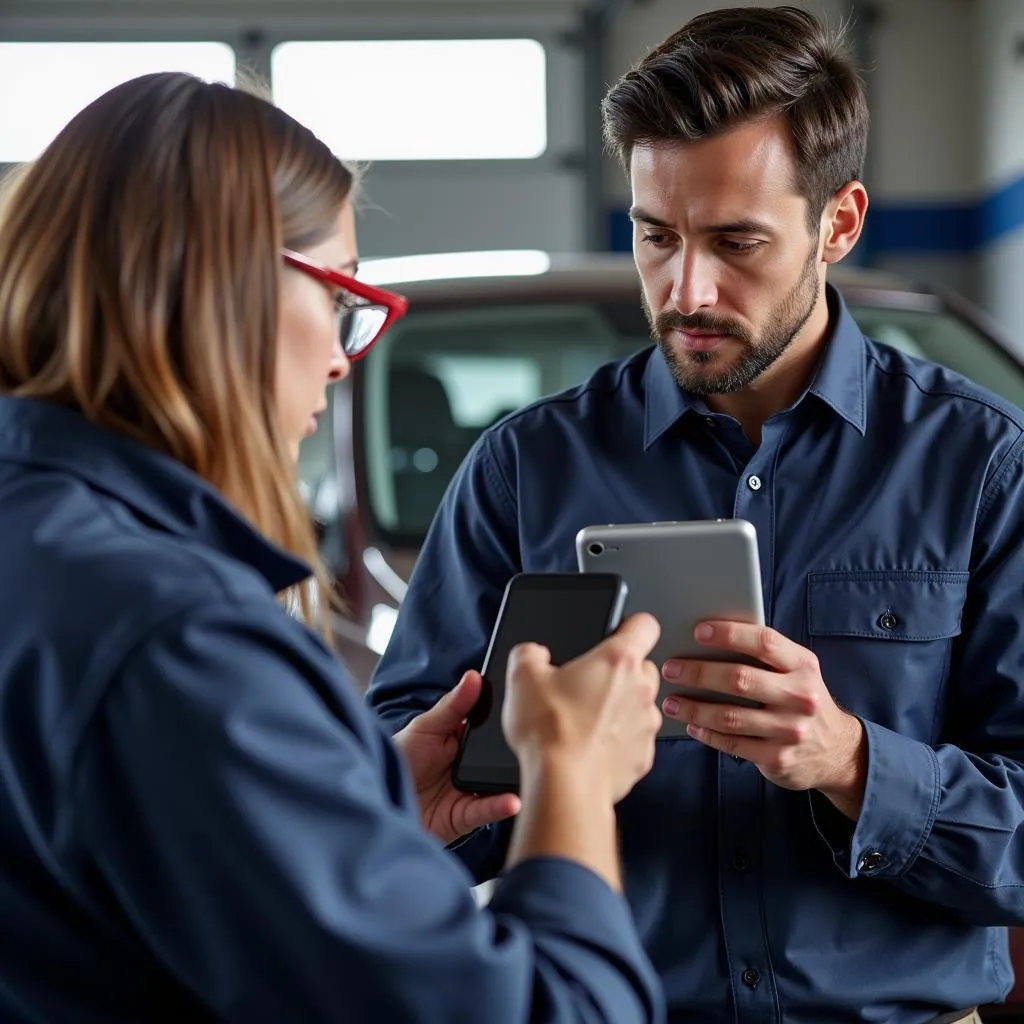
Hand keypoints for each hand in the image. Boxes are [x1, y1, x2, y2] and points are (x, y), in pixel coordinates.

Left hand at [394, 672, 520, 844]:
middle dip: (513, 748)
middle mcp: (470, 764)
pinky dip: (501, 806)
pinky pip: (487, 810)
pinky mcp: (465, 816)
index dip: (505, 717)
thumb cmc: (397, 760)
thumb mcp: (424, 727)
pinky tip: (512, 800)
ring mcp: (470, 789)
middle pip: (499, 754)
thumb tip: (474, 676)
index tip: (523, 704)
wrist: (377, 802)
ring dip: (513, 779)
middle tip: (530, 740)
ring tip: (528, 770)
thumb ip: (451, 706)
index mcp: (461, 739)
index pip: (489, 726)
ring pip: (499, 782)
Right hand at [502, 613, 662, 804]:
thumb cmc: (550, 733)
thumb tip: (532, 653)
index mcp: (617, 660)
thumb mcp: (522, 678)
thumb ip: (529, 653)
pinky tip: (591, 747)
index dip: (631, 624)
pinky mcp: (642, 758)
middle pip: (643, 667)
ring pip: (640, 706)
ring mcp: (646, 726)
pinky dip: (618, 742)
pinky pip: (634, 741)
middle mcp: (640, 690)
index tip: (618, 631)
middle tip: (588, 684)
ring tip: (585, 721)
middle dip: (620, 672)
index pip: (645, 625)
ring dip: (620, 709)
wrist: (563, 787)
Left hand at [661, 621, 866, 818]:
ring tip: (670, 701)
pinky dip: (706, 734)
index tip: (698, 631)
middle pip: (740, 679)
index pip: (764, 642)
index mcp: (803, 665)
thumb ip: (765, 656)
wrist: (837, 750)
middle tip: (670, 669)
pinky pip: (732, 744)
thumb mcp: (797, 671)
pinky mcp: (779, 758)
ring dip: (694, 708)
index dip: (729, 634)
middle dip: (698, 673)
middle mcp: (801, 696)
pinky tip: (691, 725)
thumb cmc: (801, 699)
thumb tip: (709, 638)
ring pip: (730, 716)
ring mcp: (791, 730)